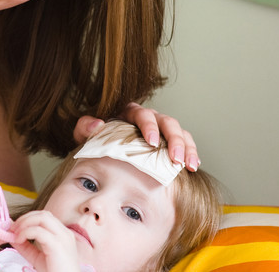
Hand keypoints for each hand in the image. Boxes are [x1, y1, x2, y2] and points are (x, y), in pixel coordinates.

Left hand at [10, 210, 79, 271]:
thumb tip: (11, 235)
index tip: (15, 227)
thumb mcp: (37, 257)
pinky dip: (25, 232)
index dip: (28, 218)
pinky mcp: (57, 245)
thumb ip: (25, 246)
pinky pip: (38, 231)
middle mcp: (64, 233)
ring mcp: (62, 237)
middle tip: (13, 228)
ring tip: (15, 233)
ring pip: (42, 217)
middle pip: (43, 214)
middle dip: (25, 218)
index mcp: (62, 234)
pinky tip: (19, 240)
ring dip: (25, 222)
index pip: (45, 217)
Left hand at [73, 103, 199, 170]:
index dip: (150, 127)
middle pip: (167, 122)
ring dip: (187, 148)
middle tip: (176, 159)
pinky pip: (185, 142)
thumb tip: (97, 124)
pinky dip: (190, 152)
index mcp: (129, 112)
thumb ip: (85, 127)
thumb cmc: (95, 138)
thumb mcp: (85, 133)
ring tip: (189, 166)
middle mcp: (149, 117)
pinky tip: (193, 165)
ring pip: (180, 132)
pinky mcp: (168, 141)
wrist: (100, 147)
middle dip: (174, 140)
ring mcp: (161, 128)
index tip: (152, 142)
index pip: (143, 114)